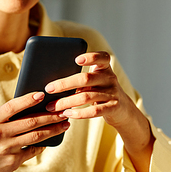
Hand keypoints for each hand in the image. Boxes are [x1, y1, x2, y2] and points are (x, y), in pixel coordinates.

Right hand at [0, 91, 69, 171]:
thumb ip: (8, 117)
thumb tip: (37, 106)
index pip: (12, 106)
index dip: (28, 100)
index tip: (43, 94)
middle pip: (30, 121)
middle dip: (50, 116)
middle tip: (64, 111)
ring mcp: (6, 148)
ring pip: (36, 136)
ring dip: (53, 129)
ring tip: (65, 124)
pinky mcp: (13, 161)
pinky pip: (33, 150)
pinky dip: (43, 145)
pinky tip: (51, 140)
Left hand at [44, 51, 154, 171]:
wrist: (122, 110)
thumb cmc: (101, 92)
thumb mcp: (95, 81)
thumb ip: (81, 79)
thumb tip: (53, 84)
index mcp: (105, 68)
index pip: (102, 58)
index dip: (91, 57)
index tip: (77, 60)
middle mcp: (110, 78)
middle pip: (86, 79)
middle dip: (65, 84)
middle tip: (49, 89)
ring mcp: (112, 93)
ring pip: (86, 96)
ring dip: (67, 102)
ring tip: (52, 106)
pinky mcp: (113, 108)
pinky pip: (94, 111)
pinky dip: (79, 113)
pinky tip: (67, 114)